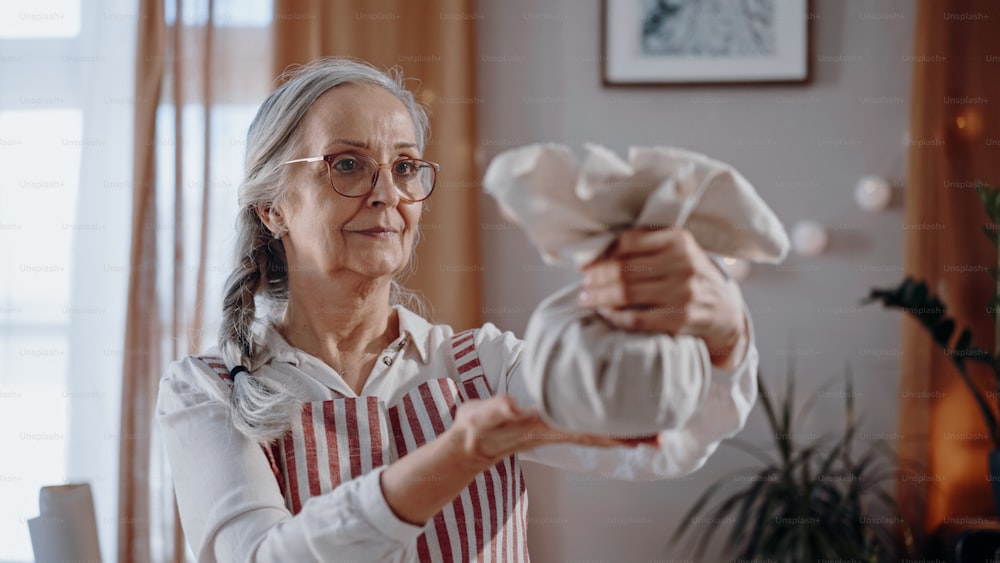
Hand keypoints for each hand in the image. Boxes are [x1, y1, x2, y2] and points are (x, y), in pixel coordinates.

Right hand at [447, 395, 654, 471]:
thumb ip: (496, 408)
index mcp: (545, 426)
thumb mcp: (482, 416)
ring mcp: (556, 428)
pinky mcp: (552, 423)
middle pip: (602, 435)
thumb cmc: (477, 428)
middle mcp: (557, 429)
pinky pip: (586, 424)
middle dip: (632, 436)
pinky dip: (607, 423)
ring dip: (625, 432)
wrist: (471, 441)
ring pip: (597, 431)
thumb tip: (511, 404)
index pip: (588, 431)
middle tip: (664, 434)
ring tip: (653, 428)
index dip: (617, 433)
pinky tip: (619, 416)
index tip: (644, 434)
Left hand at [578, 227, 746, 365]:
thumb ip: (646, 244)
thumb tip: (597, 250)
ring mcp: (683, 292)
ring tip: (586, 298)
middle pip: (624, 269)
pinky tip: (606, 313)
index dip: (602, 253)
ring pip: (627, 294)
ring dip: (600, 297)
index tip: (586, 262)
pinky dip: (616, 317)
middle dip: (596, 277)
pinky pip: (637, 319)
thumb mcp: (678, 251)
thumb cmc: (690, 276)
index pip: (628, 242)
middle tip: (584, 282)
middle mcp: (682, 263)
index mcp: (678, 239)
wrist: (725, 311)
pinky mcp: (681, 318)